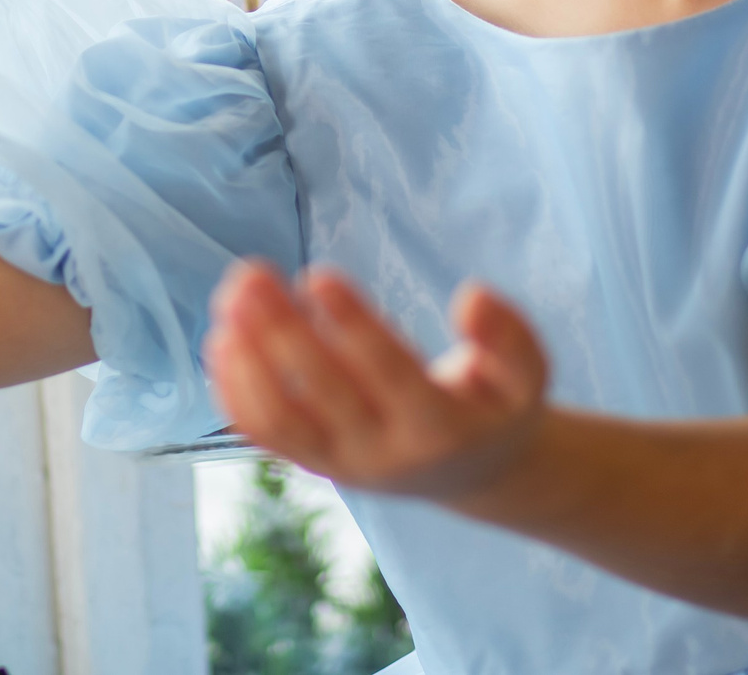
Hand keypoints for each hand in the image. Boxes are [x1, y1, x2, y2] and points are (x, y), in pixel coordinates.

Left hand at [205, 260, 552, 503]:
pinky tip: (221, 337)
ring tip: (229, 298)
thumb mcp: (526, 377)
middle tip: (251, 273)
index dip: (351, 325)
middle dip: (280, 331)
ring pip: (280, 420)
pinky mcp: (313, 462)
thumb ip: (510, 337)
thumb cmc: (493, 407)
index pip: (387, 373)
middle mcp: (383, 454)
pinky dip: (234, 390)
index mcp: (439, 429)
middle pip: (321, 394)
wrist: (472, 473)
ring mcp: (341, 464)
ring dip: (245, 360)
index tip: (317, 275)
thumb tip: (474, 295)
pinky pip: (263, 433)